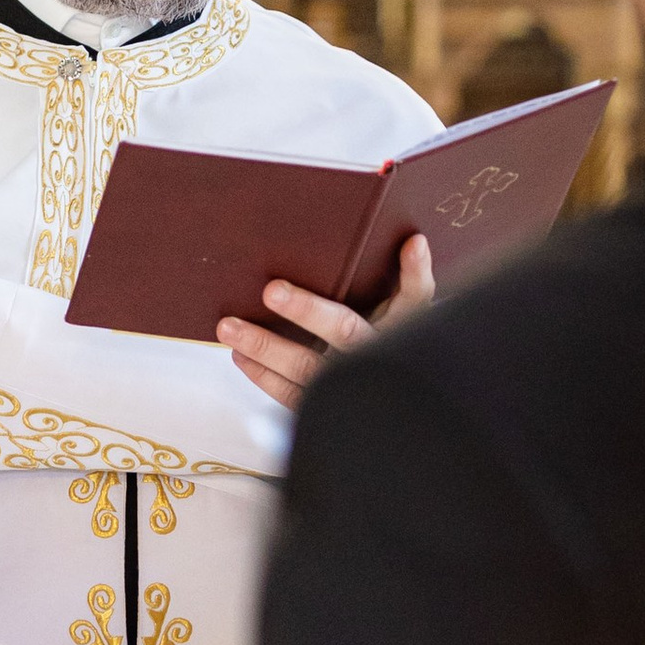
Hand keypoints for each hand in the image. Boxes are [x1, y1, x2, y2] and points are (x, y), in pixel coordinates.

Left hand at [218, 231, 435, 407]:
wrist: (384, 400)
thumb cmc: (384, 338)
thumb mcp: (401, 310)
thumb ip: (406, 278)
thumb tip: (412, 240)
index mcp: (404, 324)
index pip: (413, 294)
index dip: (414, 270)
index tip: (411, 243)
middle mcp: (377, 352)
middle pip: (345, 328)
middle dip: (307, 310)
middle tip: (271, 290)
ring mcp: (351, 383)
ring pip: (307, 366)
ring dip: (265, 346)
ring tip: (230, 327)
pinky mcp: (328, 404)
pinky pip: (293, 395)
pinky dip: (264, 376)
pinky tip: (241, 356)